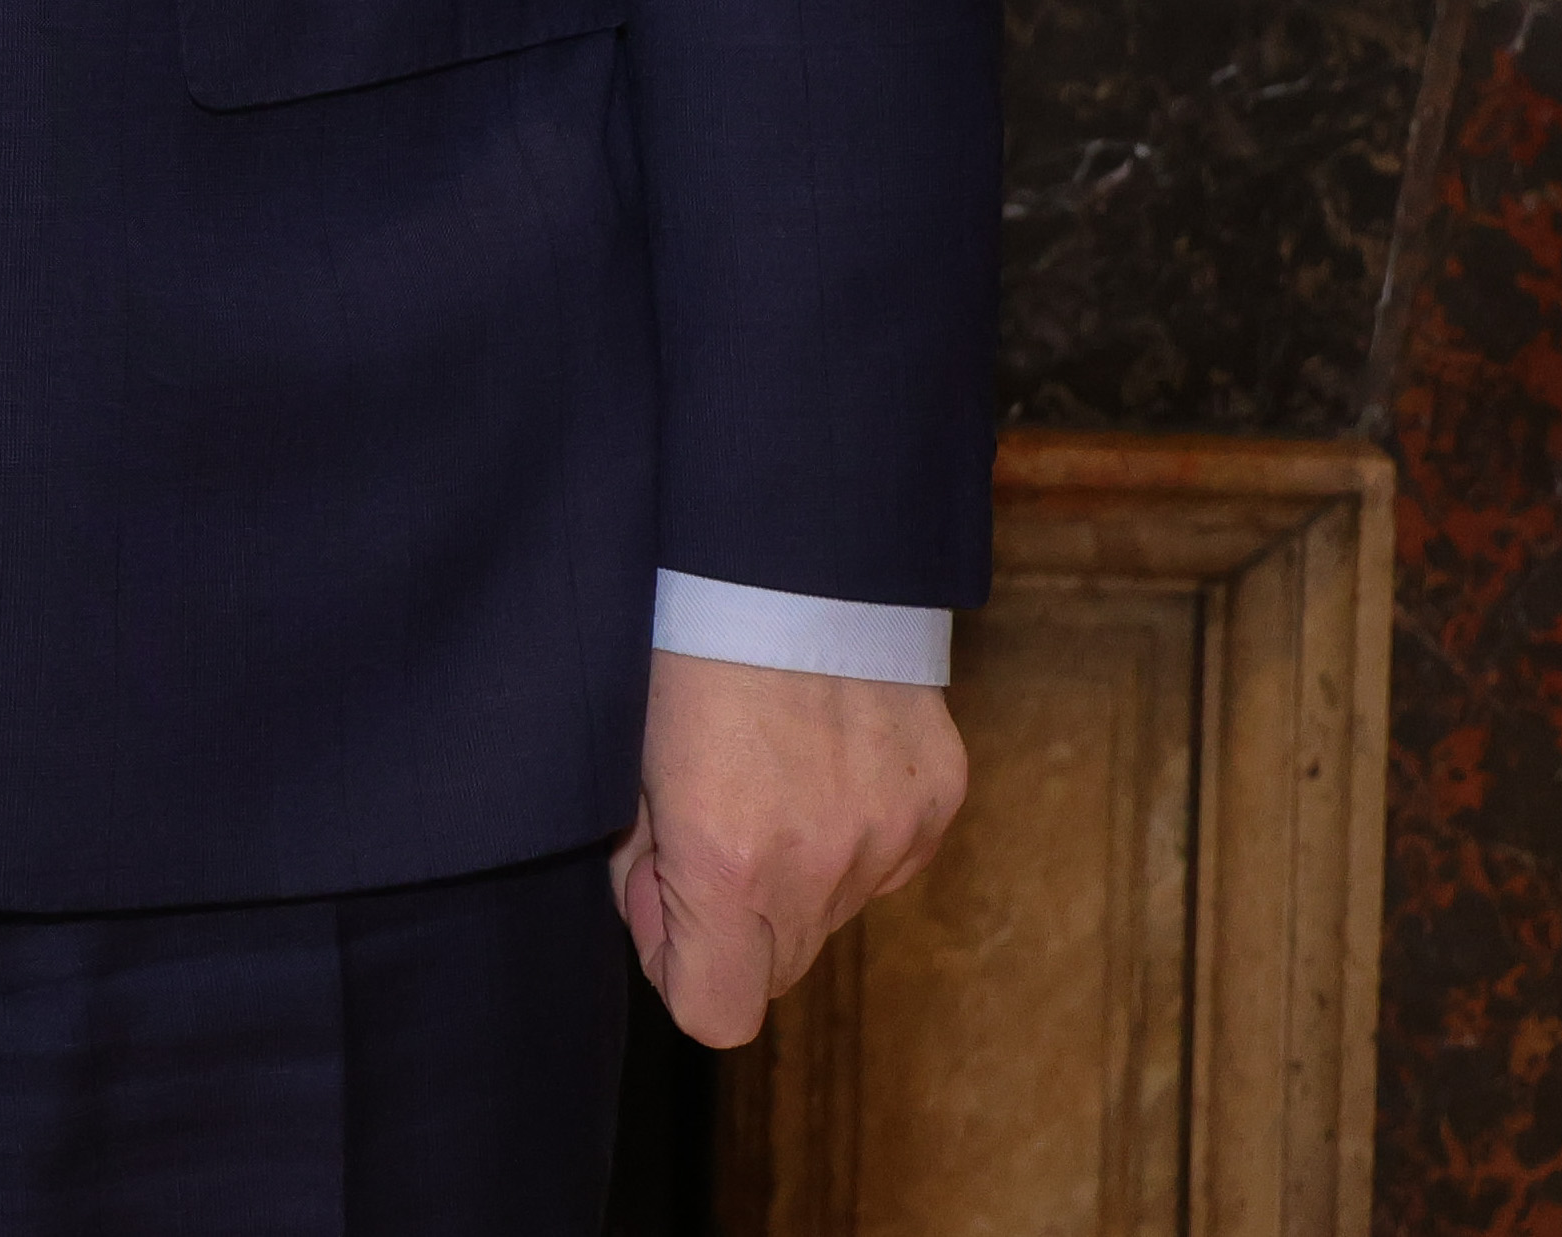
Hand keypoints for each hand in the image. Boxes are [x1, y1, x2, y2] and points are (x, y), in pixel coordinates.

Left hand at [614, 648, 965, 1047]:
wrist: (788, 549)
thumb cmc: (678, 641)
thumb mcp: (622, 756)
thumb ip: (640, 864)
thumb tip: (665, 930)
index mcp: (729, 861)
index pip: (717, 1012)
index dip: (679, 972)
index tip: (662, 909)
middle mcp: (822, 865)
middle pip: (779, 969)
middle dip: (733, 924)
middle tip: (698, 824)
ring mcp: (891, 833)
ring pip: (835, 912)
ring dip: (793, 876)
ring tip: (759, 774)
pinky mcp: (939, 799)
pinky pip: (887, 856)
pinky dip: (849, 830)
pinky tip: (818, 755)